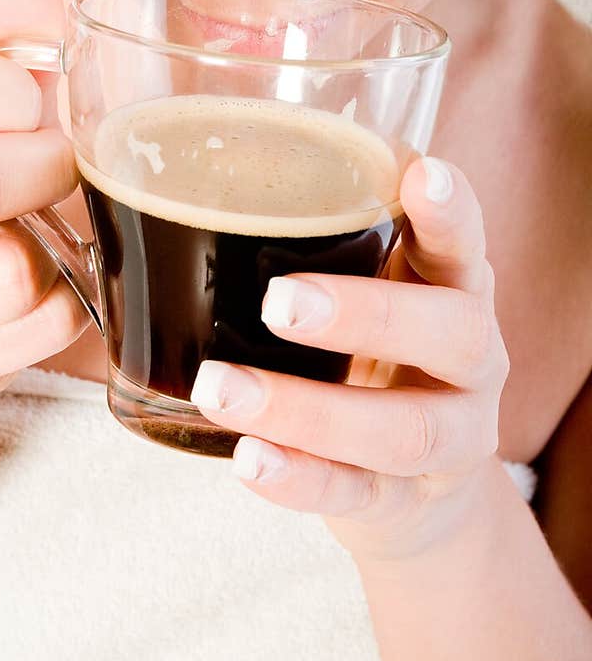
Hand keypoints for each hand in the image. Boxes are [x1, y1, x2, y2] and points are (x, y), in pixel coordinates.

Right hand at [0, 0, 88, 401]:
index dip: (9, 94)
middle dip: (46, 176)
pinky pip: (32, 332)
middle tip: (60, 175)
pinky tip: (47, 287)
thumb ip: (16, 37)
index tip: (33, 109)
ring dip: (59, 253)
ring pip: (5, 275)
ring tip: (49, 235)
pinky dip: (66, 309)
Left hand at [189, 157, 509, 561]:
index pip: (465, 243)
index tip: (421, 174)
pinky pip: (357, 495)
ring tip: (221, 387)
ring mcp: (447, 438)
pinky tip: (247, 459)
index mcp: (453, 289)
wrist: (418, 486)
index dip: (451, 213)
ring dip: (305, 410)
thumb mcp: (369, 287)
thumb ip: (319, 234)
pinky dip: (300, 479)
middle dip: (366, 314)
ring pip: (400, 431)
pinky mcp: (403, 502)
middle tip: (277, 301)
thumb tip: (192, 158)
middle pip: (450, 334)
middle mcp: (468, 361)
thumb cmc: (374, 352)